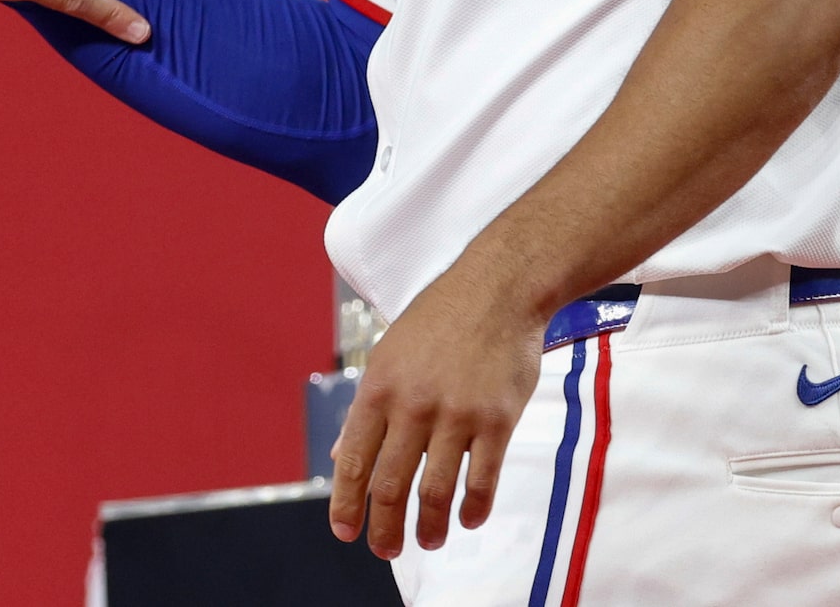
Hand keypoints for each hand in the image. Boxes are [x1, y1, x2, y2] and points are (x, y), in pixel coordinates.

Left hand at [326, 259, 544, 558]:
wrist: (497, 289)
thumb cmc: (439, 320)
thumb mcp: (388, 355)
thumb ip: (367, 408)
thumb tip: (342, 456)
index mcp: (378, 387)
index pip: (354, 459)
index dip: (346, 502)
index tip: (344, 532)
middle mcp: (412, 404)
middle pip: (390, 483)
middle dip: (384, 526)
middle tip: (385, 550)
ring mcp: (456, 413)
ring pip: (435, 489)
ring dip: (429, 525)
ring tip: (427, 542)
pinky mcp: (497, 419)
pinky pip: (483, 478)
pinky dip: (473, 507)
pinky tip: (467, 519)